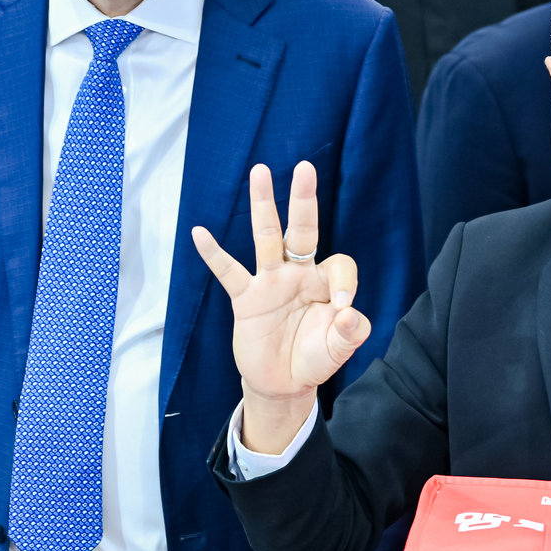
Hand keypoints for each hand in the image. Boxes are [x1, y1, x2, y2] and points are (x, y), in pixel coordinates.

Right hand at [193, 162, 371, 451]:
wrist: (283, 383)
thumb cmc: (315, 358)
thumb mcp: (339, 348)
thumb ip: (350, 332)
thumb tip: (349, 315)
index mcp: (326, 283)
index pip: (340, 264)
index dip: (345, 283)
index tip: (342, 309)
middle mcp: (299, 273)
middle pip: (302, 229)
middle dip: (303, 200)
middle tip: (305, 168)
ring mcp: (271, 282)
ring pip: (266, 237)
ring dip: (263, 206)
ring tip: (260, 171)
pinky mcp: (246, 298)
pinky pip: (228, 272)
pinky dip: (214, 254)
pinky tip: (200, 233)